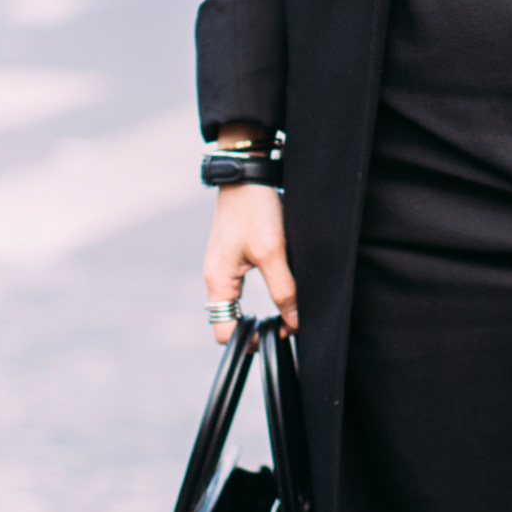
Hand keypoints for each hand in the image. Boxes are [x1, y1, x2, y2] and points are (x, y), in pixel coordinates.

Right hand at [203, 183, 296, 345]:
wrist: (249, 171)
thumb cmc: (254, 208)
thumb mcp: (272, 252)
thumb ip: (283, 290)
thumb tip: (294, 322)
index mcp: (218, 282)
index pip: (224, 331)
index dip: (251, 340)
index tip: (278, 334)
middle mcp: (218, 278)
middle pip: (234, 319)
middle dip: (262, 326)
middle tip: (291, 323)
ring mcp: (227, 266)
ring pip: (244, 302)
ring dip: (268, 307)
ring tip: (293, 306)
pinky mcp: (238, 254)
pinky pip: (250, 284)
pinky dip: (268, 289)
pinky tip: (287, 284)